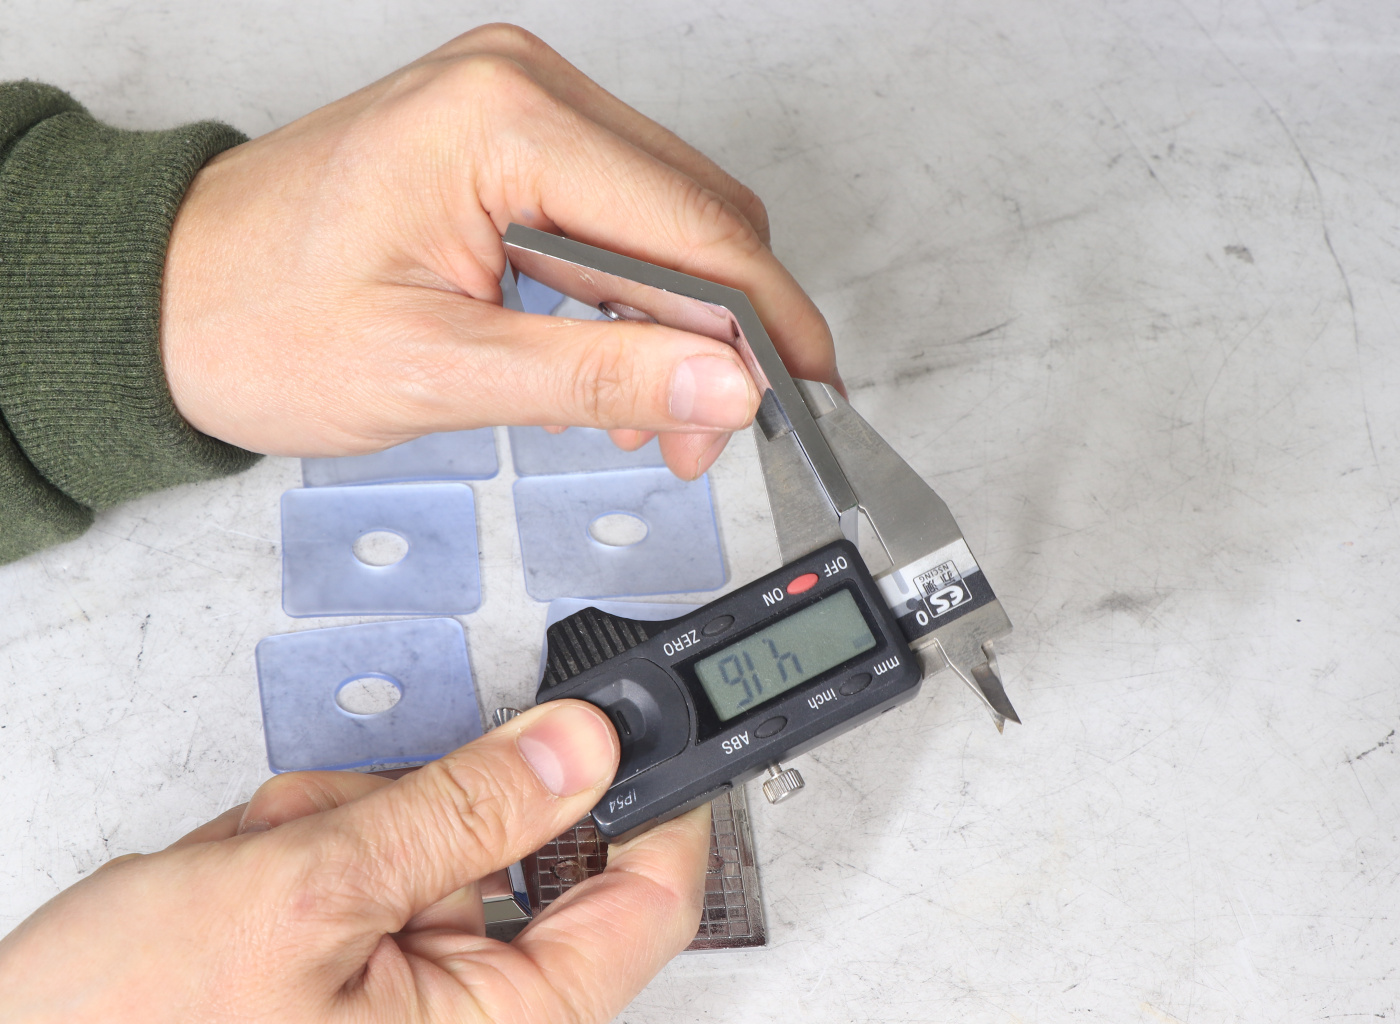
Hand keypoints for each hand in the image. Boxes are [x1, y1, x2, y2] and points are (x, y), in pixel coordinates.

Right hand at [0, 701, 711, 1021]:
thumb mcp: (305, 897)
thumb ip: (459, 811)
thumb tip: (583, 748)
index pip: (646, 908)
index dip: (659, 805)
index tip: (641, 723)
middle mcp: (466, 1021)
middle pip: (519, 850)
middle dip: (422, 810)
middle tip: (340, 822)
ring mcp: (401, 992)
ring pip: (427, 836)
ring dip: (342, 825)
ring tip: (250, 866)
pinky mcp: (347, 966)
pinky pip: (368, 858)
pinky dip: (305, 844)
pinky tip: (234, 876)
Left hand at [159, 24, 839, 479]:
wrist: (171, 298)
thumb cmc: (260, 321)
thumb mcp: (437, 370)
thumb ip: (597, 375)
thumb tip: (729, 387)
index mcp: (502, 121)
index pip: (691, 225)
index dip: (767, 322)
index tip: (810, 396)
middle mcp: (522, 89)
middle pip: (697, 215)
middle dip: (727, 335)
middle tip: (717, 432)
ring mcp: (520, 108)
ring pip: (671, 219)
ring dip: (686, 325)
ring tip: (658, 419)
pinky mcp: (515, 144)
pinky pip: (623, 216)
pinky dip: (639, 300)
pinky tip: (617, 366)